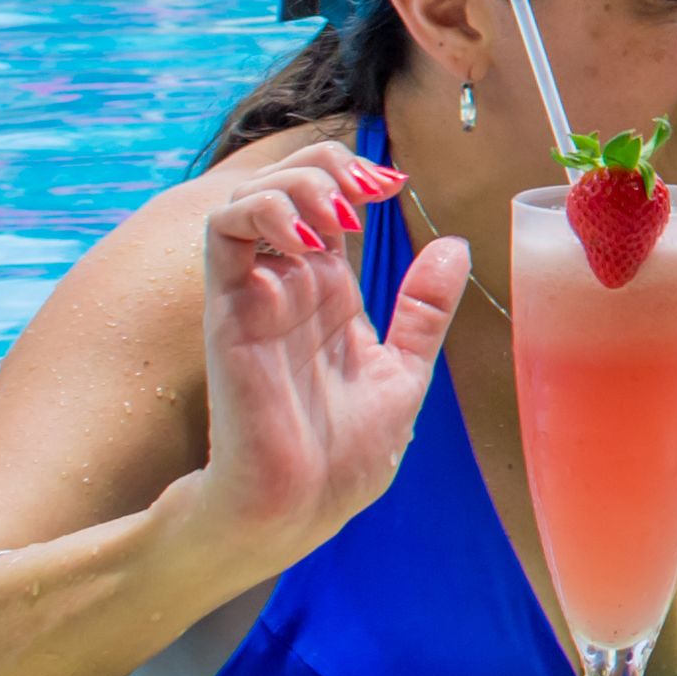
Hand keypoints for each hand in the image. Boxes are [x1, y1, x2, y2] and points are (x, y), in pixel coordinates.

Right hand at [182, 143, 460, 559]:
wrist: (298, 511)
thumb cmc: (340, 458)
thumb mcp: (402, 373)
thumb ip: (423, 311)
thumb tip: (455, 246)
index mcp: (327, 293)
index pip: (326, 200)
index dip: (356, 176)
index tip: (396, 184)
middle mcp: (288, 284)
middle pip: (287, 183)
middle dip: (328, 164)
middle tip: (371, 190)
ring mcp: (255, 294)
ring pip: (248, 196)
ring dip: (297, 183)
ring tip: (342, 216)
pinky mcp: (228, 312)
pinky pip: (221, 234)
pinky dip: (261, 212)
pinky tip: (309, 237)